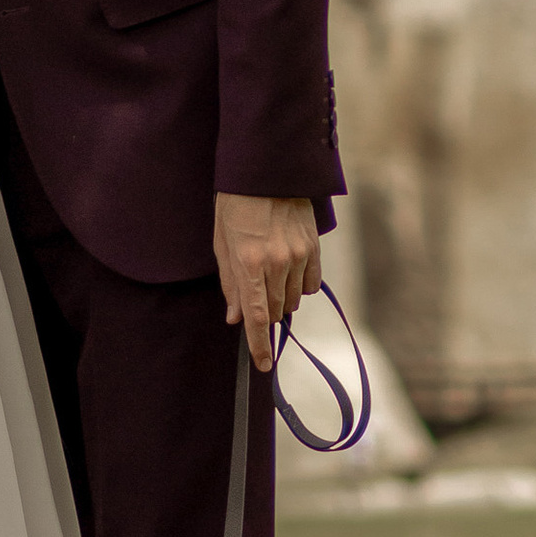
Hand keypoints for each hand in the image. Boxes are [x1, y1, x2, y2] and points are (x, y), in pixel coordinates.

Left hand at [214, 194, 320, 374]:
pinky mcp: (314, 247)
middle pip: (277, 311)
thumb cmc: (235, 205)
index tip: (262, 365)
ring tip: (269, 273)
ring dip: (281, 298)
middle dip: (266, 313)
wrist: (266, 171)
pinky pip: (311, 284)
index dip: (259, 345)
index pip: (257, 317)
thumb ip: (230, 284)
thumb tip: (235, 318)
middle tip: (256, 294)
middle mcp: (276, 263)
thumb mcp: (222, 243)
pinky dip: (299, 286)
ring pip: (294, 299)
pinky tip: (287, 269)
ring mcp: (298, 255)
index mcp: (248, 263)